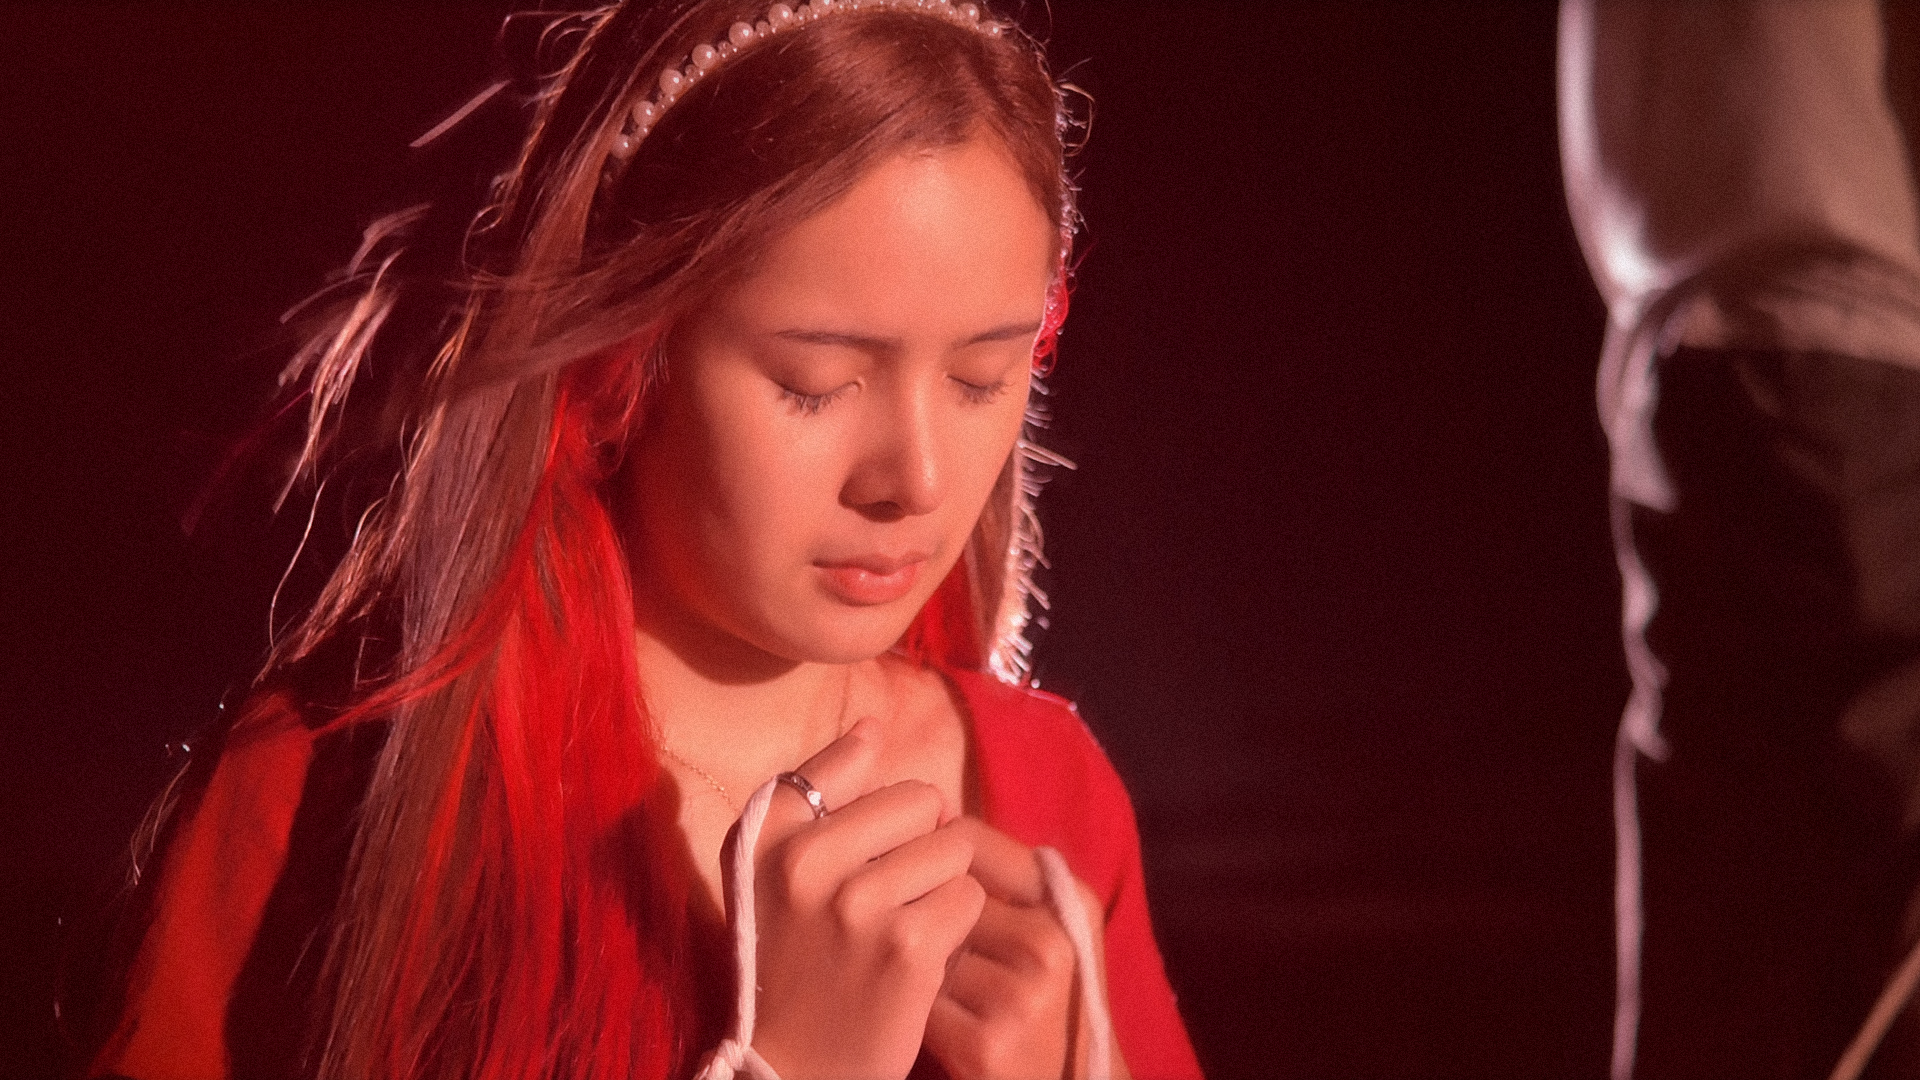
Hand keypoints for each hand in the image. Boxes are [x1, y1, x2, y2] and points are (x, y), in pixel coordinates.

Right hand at [741, 720, 986, 1079]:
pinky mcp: (907, 948)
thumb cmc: (788, 961)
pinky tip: (921, 958)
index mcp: (768, 833)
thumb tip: (874, 726)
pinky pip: (968, 900)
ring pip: (953, 850)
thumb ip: (816, 790)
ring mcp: (859, 904)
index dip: (882, 814)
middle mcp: (807, 860)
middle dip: (921, 848)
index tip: (861, 859)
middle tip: (885, 903)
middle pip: (923, 804)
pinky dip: (956, 929)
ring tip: (902, 929)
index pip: (863, 766)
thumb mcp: (769, 870)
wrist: (791, 1066)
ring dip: (942, 889)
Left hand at [923, 820, 1119, 1079]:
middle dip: (915, 912)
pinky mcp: (985, 1045)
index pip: (968, 838)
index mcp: (1070, 901)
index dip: (926, 851)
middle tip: (912, 931)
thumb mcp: (1052, 929)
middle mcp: (1051, 943)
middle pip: (937, 893)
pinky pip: (915, 1000)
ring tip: (920, 978)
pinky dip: (907, 1008)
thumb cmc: (1049, 1002)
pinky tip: (920, 1017)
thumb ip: (1002, 877)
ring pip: (920, 945)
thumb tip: (925, 818)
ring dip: (908, 962)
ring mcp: (1020, 997)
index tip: (910, 870)